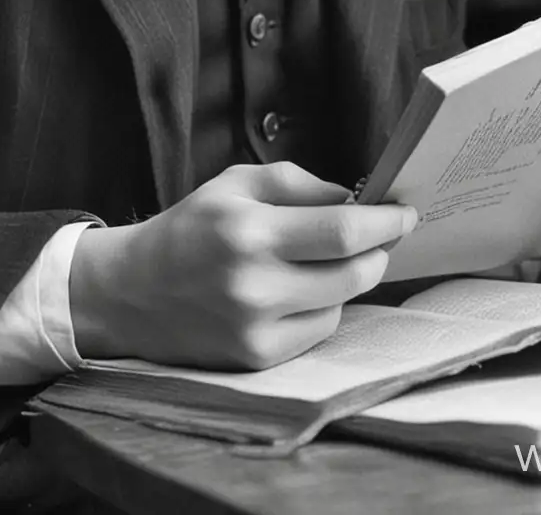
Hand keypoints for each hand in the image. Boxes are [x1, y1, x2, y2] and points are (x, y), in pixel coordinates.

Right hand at [69, 161, 416, 369]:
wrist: (134, 291)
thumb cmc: (193, 227)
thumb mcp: (237, 183)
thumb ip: (299, 183)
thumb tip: (356, 199)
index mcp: (249, 231)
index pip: (343, 230)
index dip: (385, 222)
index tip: (406, 212)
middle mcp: (254, 285)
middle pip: (354, 273)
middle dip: (378, 250)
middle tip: (381, 234)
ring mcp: (256, 328)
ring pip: (341, 302)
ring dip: (349, 278)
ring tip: (324, 258)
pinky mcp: (257, 358)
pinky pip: (319, 329)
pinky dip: (323, 306)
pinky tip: (300, 289)